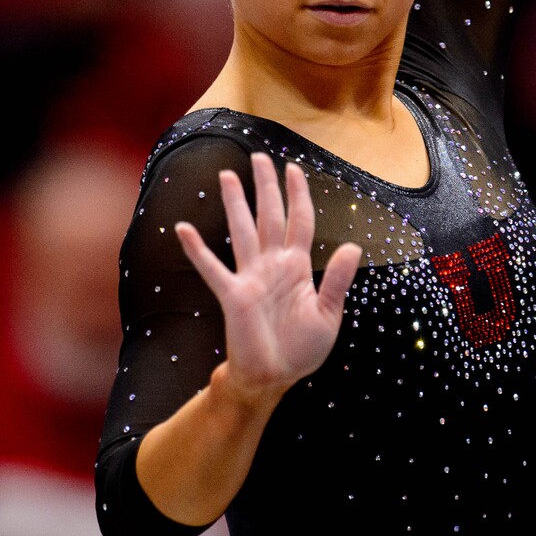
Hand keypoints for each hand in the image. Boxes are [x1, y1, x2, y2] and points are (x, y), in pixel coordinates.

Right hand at [175, 153, 361, 402]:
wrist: (274, 378)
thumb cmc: (301, 349)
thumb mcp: (328, 315)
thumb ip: (337, 281)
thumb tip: (352, 246)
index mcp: (297, 267)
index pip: (299, 221)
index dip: (298, 195)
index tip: (294, 168)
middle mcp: (273, 264)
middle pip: (269, 216)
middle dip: (266, 187)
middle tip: (259, 157)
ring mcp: (251, 277)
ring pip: (243, 231)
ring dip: (235, 204)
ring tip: (227, 176)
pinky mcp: (233, 295)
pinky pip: (213, 268)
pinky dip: (198, 250)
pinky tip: (183, 229)